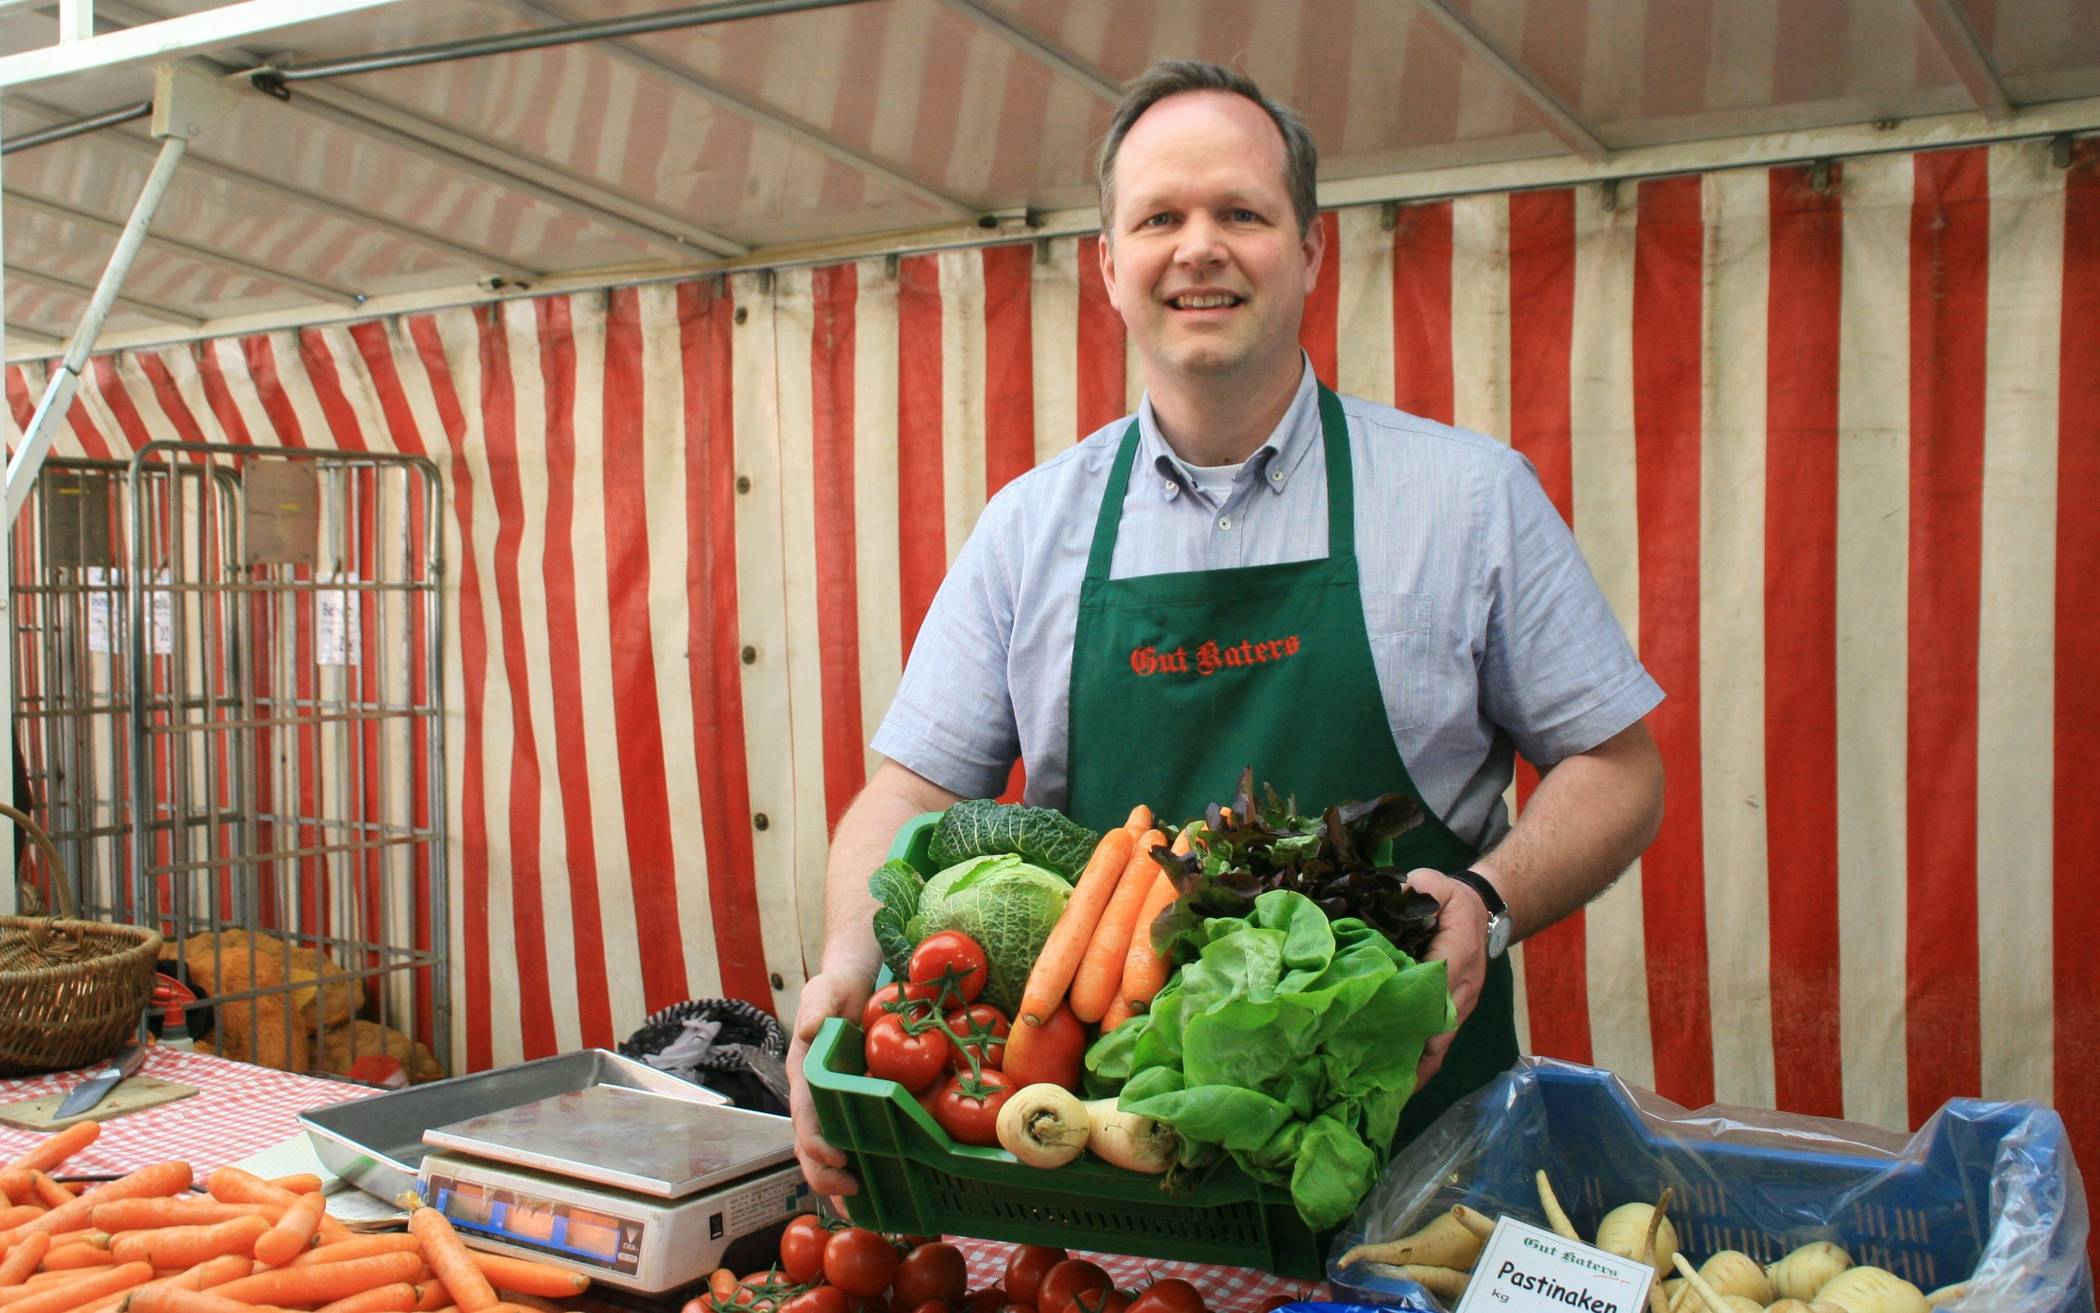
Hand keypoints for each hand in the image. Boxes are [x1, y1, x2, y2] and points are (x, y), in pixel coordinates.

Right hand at [786, 969, 874, 1197]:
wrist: (851, 986)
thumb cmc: (835, 989)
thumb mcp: (825, 990)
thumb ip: (817, 1006)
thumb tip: (811, 1029)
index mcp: (803, 1075)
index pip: (803, 1117)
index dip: (816, 1141)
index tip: (837, 1157)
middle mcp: (813, 1097)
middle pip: (810, 1146)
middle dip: (824, 1177)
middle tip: (852, 1195)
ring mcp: (832, 1104)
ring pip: (826, 1154)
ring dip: (838, 1185)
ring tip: (864, 1211)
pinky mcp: (852, 1105)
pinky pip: (852, 1140)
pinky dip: (861, 1166)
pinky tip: (882, 1189)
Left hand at [1403, 867, 1490, 1087]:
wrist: (1483, 913)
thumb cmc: (1452, 900)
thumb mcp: (1437, 884)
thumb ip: (1419, 886)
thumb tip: (1397, 891)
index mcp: (1458, 951)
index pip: (1438, 980)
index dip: (1416, 1002)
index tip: (1387, 1023)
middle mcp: (1463, 985)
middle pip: (1440, 1022)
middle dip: (1412, 1047)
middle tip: (1376, 1071)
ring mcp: (1462, 1003)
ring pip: (1442, 1040)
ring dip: (1417, 1065)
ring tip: (1384, 1090)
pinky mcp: (1456, 1014)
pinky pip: (1442, 1044)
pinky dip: (1424, 1066)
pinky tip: (1401, 1087)